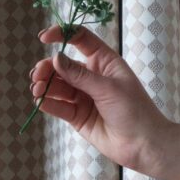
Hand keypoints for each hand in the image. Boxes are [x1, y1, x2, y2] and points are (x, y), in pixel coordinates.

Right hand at [30, 25, 171, 173]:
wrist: (142, 144)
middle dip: (47, 68)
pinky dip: (48, 103)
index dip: (62, 35)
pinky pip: (59, 106)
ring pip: (58, 86)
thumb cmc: (134, 110)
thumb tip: (56, 58)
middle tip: (37, 75)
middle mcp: (91, 76)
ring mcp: (83, 96)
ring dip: (44, 86)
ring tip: (36, 90)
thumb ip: (80, 75)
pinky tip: (40, 102)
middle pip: (63, 65)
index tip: (43, 38)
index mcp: (103, 62)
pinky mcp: (77, 116)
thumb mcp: (108, 88)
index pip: (80, 40)